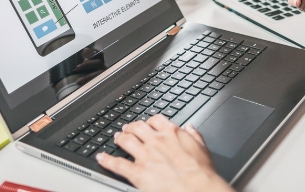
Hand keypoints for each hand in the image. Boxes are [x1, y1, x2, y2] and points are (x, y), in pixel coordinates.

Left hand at [96, 115, 230, 191]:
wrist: (199, 190)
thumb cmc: (203, 173)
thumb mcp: (202, 148)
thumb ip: (194, 135)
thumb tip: (189, 127)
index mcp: (172, 133)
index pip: (155, 120)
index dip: (149, 121)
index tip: (147, 124)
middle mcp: (156, 141)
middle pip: (137, 127)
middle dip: (131, 127)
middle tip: (127, 129)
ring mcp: (145, 156)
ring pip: (125, 140)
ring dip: (119, 138)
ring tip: (116, 138)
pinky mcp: (137, 173)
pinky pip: (117, 164)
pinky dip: (107, 160)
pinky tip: (102, 158)